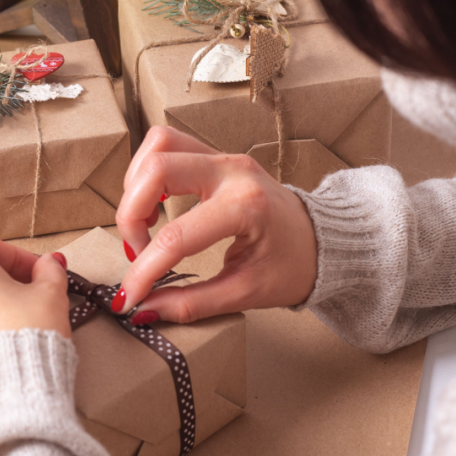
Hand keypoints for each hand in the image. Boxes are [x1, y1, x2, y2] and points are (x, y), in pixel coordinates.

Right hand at [115, 126, 317, 322]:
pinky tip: (154, 205)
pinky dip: (148, 173)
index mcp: (246, 207)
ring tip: (144, 225)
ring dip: (136, 186)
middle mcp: (232, 171)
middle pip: (156, 170)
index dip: (143, 270)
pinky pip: (168, 145)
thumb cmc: (294, 265)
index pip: (174, 237)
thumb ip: (191, 303)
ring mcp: (224, 157)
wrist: (325, 239)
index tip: (130, 296)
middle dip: (130, 216)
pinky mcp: (216, 155)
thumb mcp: (245, 293)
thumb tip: (144, 310)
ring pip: (158, 146)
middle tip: (137, 252)